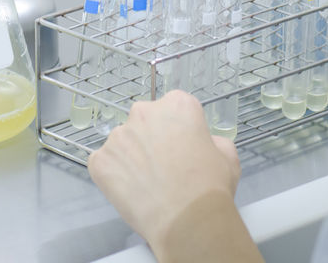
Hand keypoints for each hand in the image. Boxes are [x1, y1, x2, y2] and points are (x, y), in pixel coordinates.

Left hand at [88, 91, 240, 249]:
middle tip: (163, 166)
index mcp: (177, 105)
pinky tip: (131, 192)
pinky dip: (114, 176)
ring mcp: (118, 136)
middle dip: (151, 139)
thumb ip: (210, 139)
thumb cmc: (209, 188)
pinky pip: (104, 164)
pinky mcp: (100, 161)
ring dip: (132, 158)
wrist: (186, 221)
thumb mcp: (227, 155)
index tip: (180, 147)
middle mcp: (144, 112)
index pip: (173, 109)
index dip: (178, 130)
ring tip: (147, 184)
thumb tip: (201, 143)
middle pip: (145, 121)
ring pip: (123, 143)